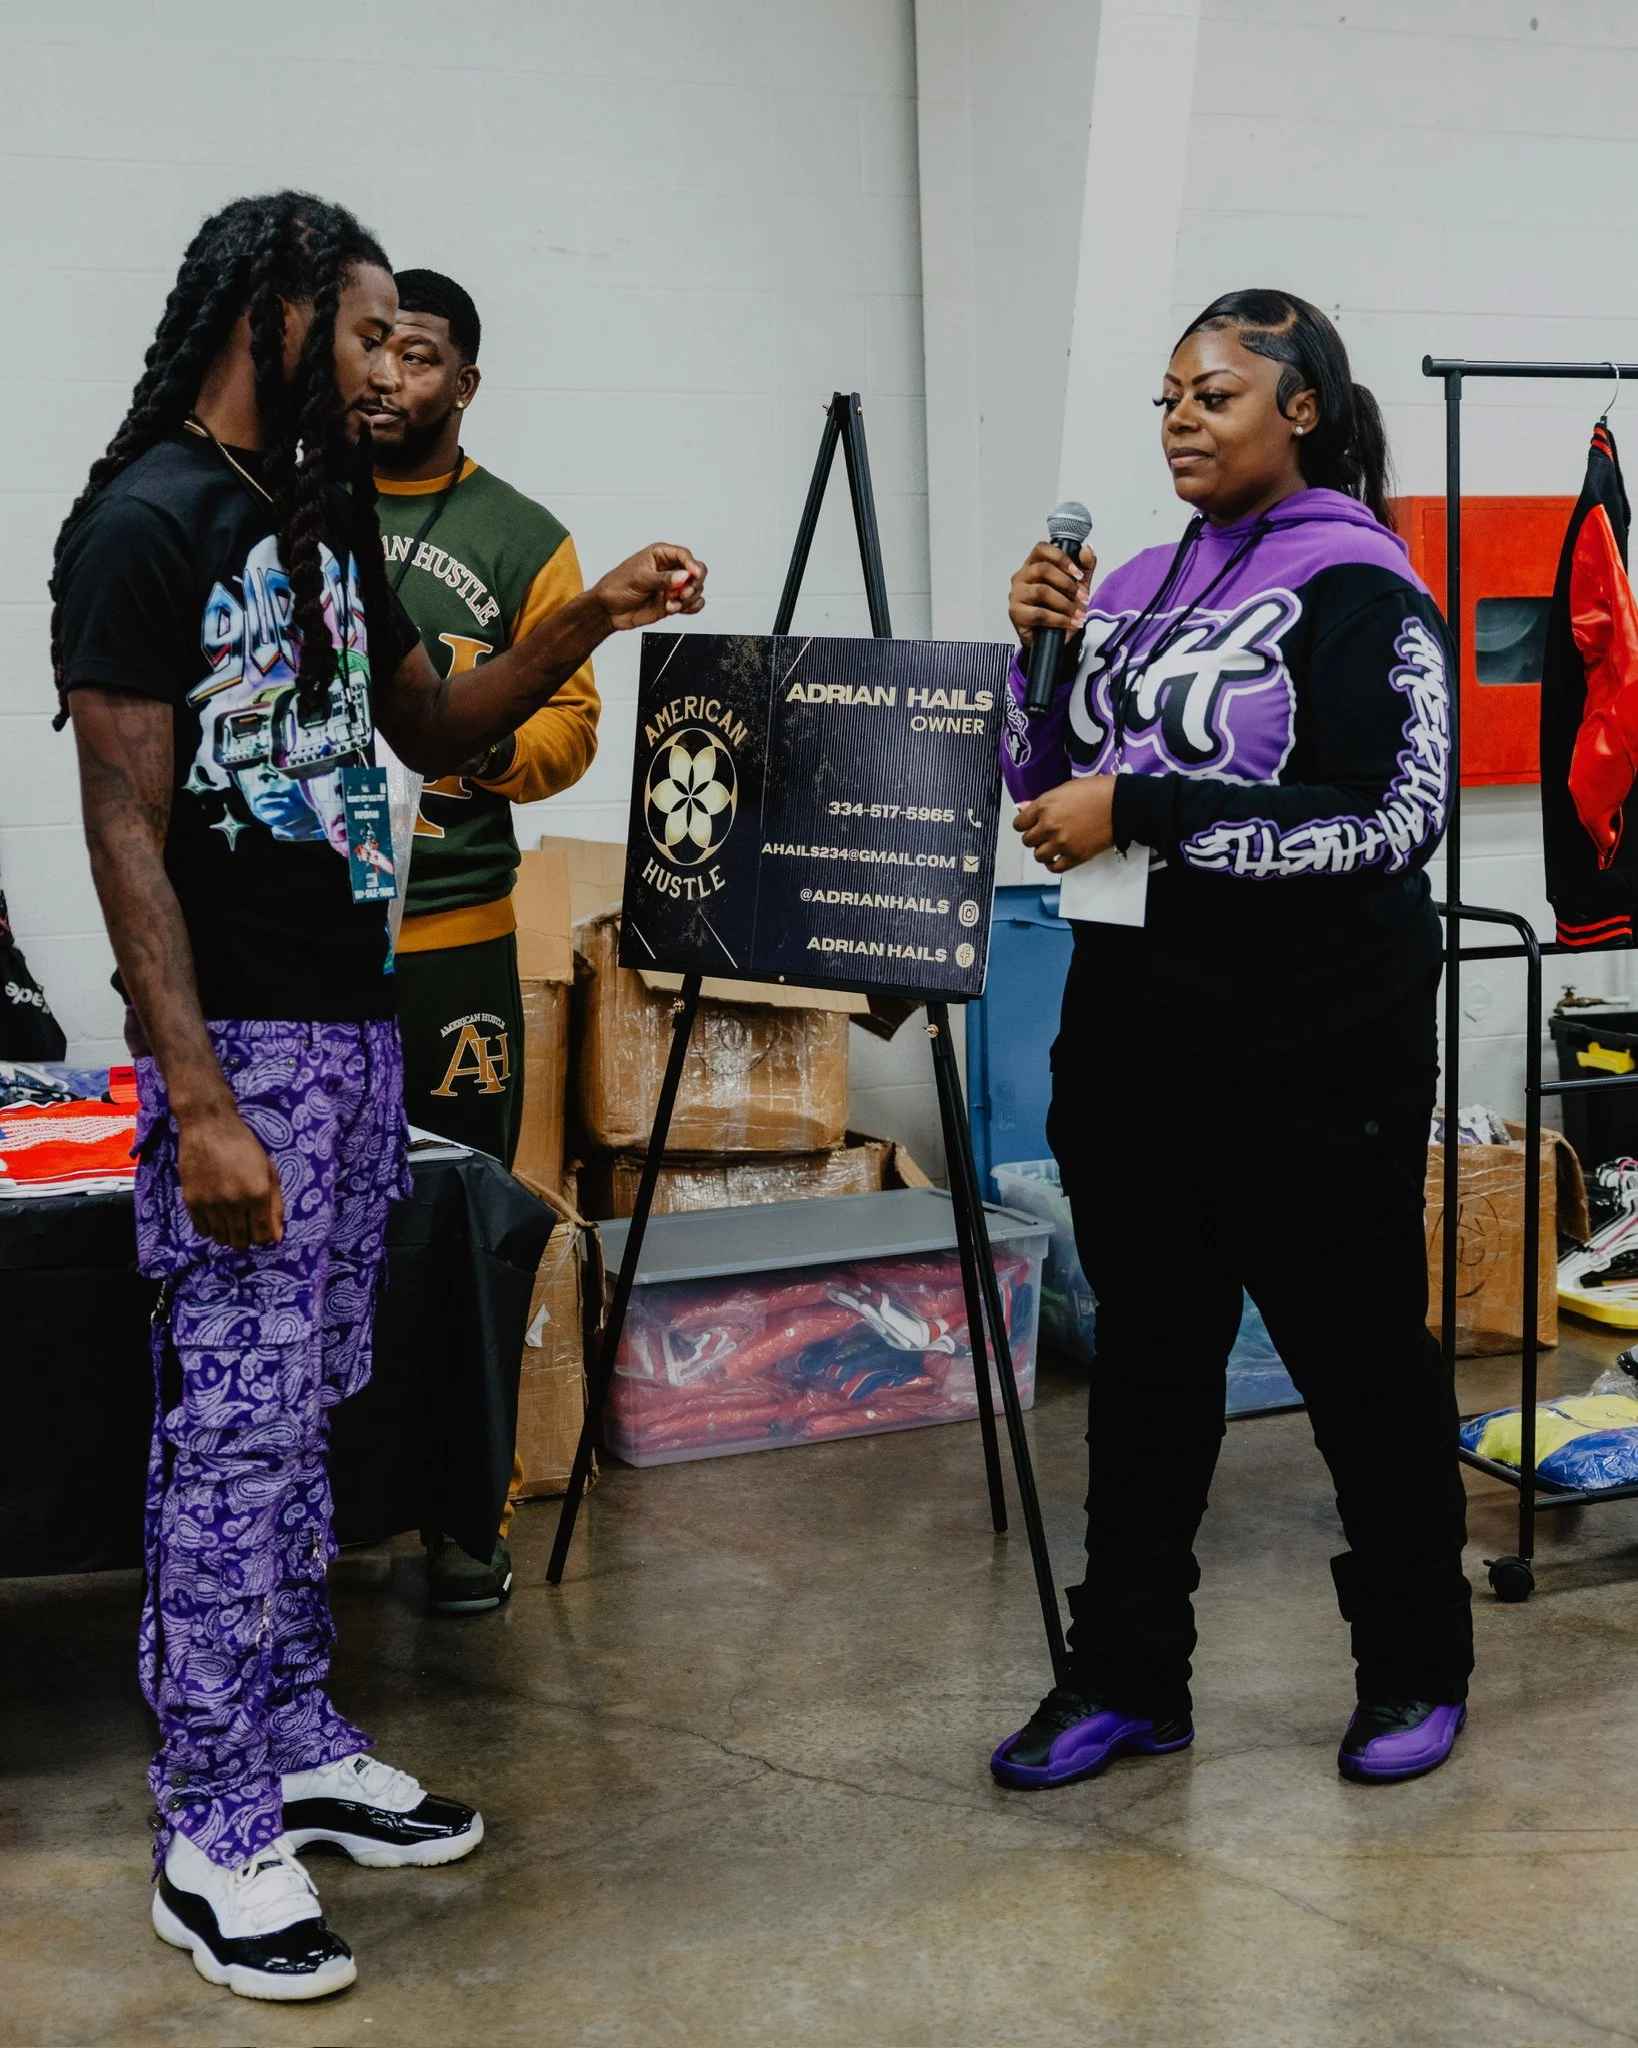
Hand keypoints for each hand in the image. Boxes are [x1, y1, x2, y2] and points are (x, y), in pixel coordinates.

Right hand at [177, 1106, 284, 1248]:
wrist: (208, 1126)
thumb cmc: (244, 1146)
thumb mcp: (269, 1171)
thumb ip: (275, 1206)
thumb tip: (276, 1238)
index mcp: (258, 1194)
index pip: (263, 1236)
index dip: (265, 1237)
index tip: (261, 1229)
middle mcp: (234, 1203)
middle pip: (241, 1242)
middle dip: (247, 1239)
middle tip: (246, 1224)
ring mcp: (211, 1204)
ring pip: (221, 1239)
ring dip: (228, 1235)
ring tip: (230, 1219)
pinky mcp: (191, 1202)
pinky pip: (201, 1231)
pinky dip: (210, 1228)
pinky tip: (215, 1215)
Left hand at [591, 543, 707, 630]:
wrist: (608, 610)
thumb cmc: (617, 586)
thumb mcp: (639, 579)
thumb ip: (662, 579)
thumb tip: (682, 577)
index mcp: (660, 555)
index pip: (683, 555)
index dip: (691, 565)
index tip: (693, 575)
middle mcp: (669, 569)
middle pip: (696, 572)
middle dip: (693, 584)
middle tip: (682, 594)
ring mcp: (672, 587)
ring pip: (696, 589)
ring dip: (688, 599)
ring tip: (671, 605)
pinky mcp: (673, 602)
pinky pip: (693, 604)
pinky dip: (690, 608)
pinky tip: (675, 609)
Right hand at [1008, 539, 1095, 648]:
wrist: (1056, 637)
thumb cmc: (1062, 608)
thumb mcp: (1079, 585)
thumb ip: (1085, 566)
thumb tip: (1087, 549)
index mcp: (1034, 564)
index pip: (1041, 549)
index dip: (1061, 558)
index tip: (1077, 573)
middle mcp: (1021, 576)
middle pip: (1042, 569)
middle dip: (1067, 583)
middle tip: (1082, 596)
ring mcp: (1016, 594)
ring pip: (1041, 591)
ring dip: (1065, 603)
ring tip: (1078, 613)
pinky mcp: (1016, 613)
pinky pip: (1039, 613)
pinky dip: (1059, 619)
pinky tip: (1071, 623)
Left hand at [1014, 776, 1116, 871]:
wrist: (1121, 804)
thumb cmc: (1097, 791)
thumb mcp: (1065, 789)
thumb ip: (1044, 802)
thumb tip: (1025, 809)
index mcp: (1044, 806)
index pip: (1019, 823)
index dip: (1025, 825)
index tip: (1031, 825)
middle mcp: (1049, 826)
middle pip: (1027, 841)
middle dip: (1035, 838)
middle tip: (1045, 834)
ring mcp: (1062, 843)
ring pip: (1038, 856)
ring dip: (1043, 852)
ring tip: (1052, 846)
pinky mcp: (1075, 856)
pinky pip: (1055, 868)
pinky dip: (1053, 865)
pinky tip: (1057, 859)